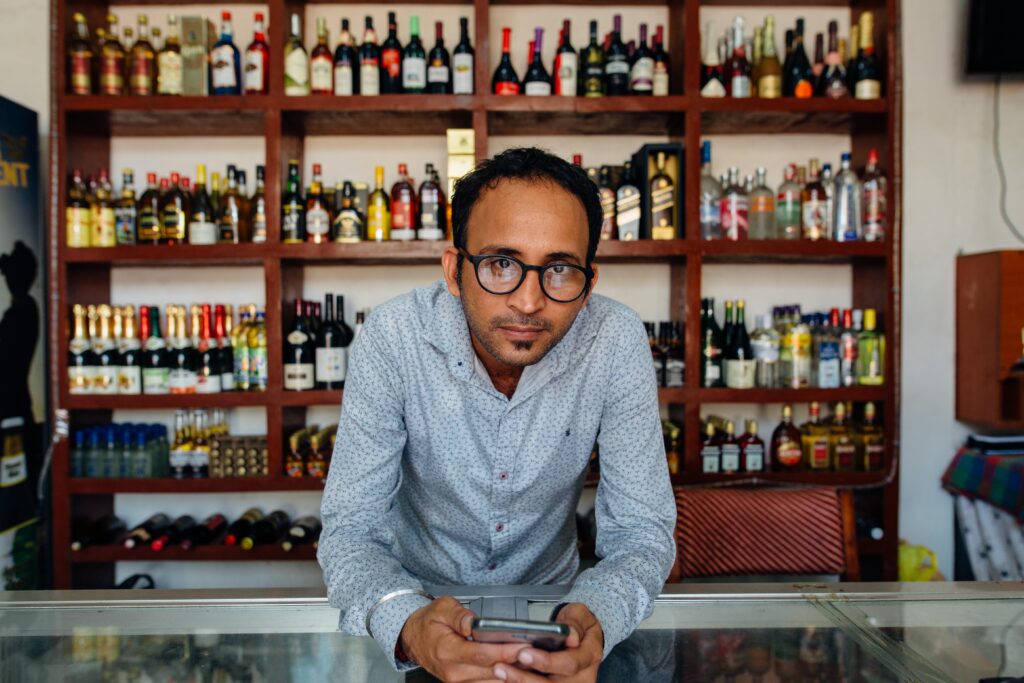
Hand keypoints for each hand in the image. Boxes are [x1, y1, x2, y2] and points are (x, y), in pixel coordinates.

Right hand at [399, 595, 527, 681]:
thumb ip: (458, 615)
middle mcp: (452, 671)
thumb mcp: (441, 608)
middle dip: (514, 663)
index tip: (523, 646)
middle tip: (536, 655)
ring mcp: (457, 682)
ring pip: (490, 682)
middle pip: (490, 671)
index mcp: (447, 650)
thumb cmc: (428, 622)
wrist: (413, 638)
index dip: (504, 652)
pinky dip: (502, 679)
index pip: (481, 654)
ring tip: (531, 662)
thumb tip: (474, 622)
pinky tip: (516, 670)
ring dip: (511, 674)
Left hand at [492, 603, 602, 681]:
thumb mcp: (579, 615)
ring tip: (499, 672)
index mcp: (589, 657)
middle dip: (525, 679)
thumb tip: (571, 636)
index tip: (524, 653)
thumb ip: (574, 623)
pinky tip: (504, 678)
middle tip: (501, 668)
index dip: (547, 662)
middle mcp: (582, 678)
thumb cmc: (577, 626)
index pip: (570, 664)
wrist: (579, 636)